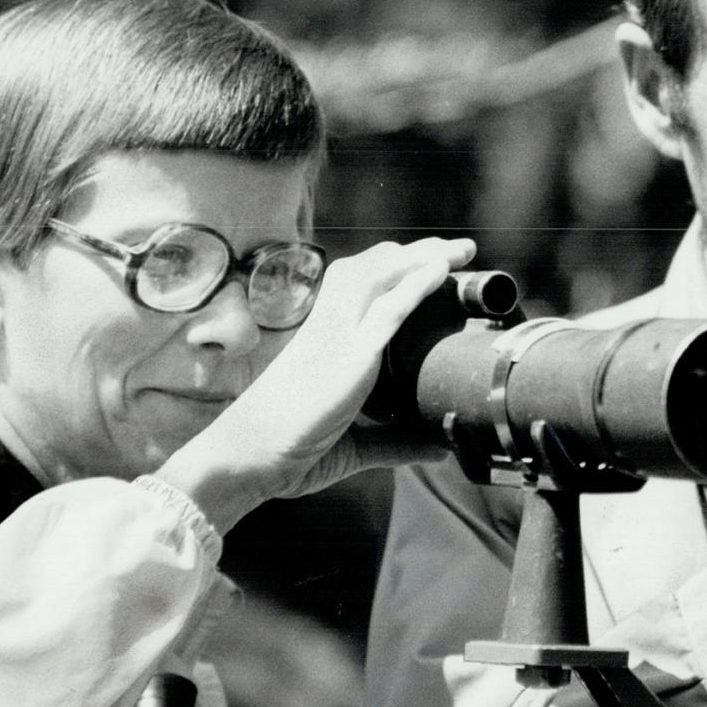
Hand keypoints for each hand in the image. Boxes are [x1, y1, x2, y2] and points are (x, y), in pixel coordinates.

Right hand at [157, 237, 476, 532]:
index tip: (430, 264)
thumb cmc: (286, 450)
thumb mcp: (351, 446)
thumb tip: (436, 450)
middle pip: (374, 270)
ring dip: (424, 258)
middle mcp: (330, 327)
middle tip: (456, 248)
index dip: (395, 269)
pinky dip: (416, 286)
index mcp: (324, 338)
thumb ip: (393, 444)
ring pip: (383, 277)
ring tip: (460, 250)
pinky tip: (441, 271)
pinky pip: (388, 310)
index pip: (360, 286)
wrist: (246, 458)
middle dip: (416, 254)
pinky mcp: (348, 357)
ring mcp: (337, 337)